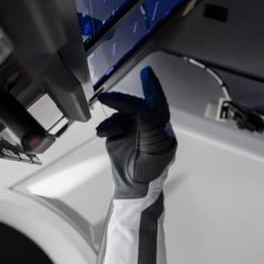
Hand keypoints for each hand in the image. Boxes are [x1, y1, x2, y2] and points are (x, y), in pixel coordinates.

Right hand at [97, 66, 176, 197]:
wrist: (132, 190)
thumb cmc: (148, 174)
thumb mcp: (153, 150)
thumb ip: (149, 127)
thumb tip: (142, 108)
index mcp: (160, 129)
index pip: (157, 103)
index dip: (152, 87)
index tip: (147, 73)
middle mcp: (148, 126)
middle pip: (136, 106)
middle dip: (123, 102)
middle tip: (108, 98)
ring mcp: (133, 130)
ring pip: (122, 114)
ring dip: (113, 117)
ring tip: (105, 129)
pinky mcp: (120, 136)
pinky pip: (112, 124)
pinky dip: (107, 126)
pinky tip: (102, 133)